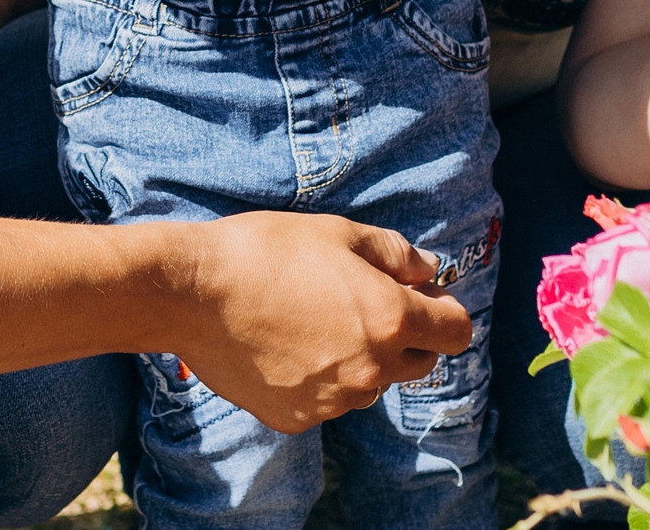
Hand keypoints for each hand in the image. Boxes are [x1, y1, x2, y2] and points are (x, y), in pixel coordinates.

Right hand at [172, 211, 472, 433]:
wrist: (192, 292)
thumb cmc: (266, 251)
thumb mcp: (338, 232)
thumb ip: (395, 253)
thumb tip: (428, 270)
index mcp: (390, 318)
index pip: (457, 332)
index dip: (445, 310)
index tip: (423, 296)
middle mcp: (371, 369)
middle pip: (420, 363)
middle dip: (406, 336)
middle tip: (364, 302)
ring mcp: (334, 401)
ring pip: (371, 383)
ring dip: (361, 358)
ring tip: (312, 319)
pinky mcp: (297, 418)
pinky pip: (327, 400)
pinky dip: (318, 377)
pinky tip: (284, 344)